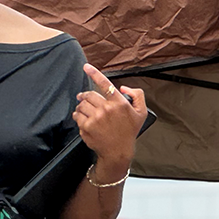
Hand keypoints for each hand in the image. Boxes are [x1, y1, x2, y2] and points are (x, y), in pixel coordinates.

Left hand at [73, 63, 147, 182]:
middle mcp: (106, 109)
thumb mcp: (141, 113)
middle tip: (84, 97)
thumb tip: (123, 88)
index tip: (86, 66)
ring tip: (86, 110)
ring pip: (82, 104)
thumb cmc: (128, 132)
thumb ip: (137, 95)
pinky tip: (84, 119)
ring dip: (82, 106)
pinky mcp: (86, 127)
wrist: (118, 152)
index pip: (105, 84)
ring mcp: (95, 118)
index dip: (94, 73)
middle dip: (85, 95)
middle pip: (89, 94)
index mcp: (119, 103)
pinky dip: (78, 115)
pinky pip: (77, 115)